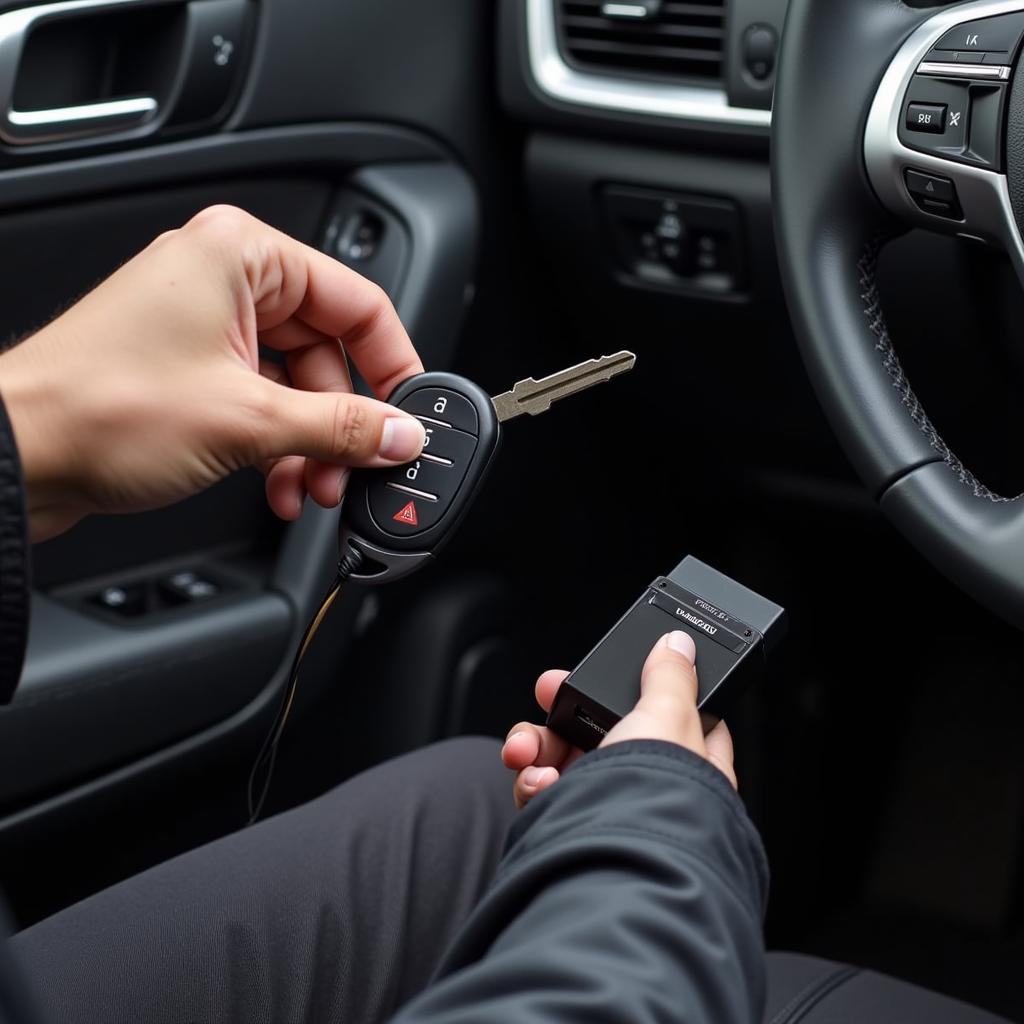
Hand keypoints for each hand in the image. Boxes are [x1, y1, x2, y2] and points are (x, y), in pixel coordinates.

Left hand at [0, 205, 425, 540]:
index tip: (410, 413)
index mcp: (241, 255)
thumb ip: (341, 427)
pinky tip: (279, 486)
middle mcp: (223, 279)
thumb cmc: (96, 409)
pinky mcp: (189, 367)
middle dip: (342, 422)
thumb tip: (400, 433)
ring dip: (311, 444)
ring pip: (295, 384)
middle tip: (355, 468)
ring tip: (311, 488)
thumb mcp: (249, 421)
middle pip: (327, 350)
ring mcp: (204, 324)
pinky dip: (278, 447)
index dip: (394, 364)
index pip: (358, 300)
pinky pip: (261, 401)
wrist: (16, 455)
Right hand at [502, 631, 736, 808]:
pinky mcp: (568, 829)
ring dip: (536, 746)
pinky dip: (531, 783)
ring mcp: (605, 809)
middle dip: (562, 710)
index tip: (602, 669)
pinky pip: (541, 793)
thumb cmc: (656, 798)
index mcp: (688, 760)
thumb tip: (678, 645)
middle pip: (599, 728)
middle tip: (546, 694)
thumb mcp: (669, 715)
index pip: (663, 711)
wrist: (611, 865)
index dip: (630, 685)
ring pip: (562, 758)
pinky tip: (536, 784)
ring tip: (525, 752)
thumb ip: (669, 676)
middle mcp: (646, 786)